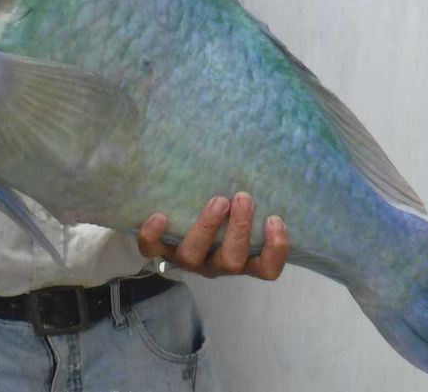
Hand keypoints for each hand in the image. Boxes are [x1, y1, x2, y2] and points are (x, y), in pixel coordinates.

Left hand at [137, 192, 288, 279]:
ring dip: (207, 227)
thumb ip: (250, 196)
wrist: (174, 221)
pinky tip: (159, 216)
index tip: (274, 219)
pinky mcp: (160, 250)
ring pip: (194, 257)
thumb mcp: (237, 208)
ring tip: (217, 200)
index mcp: (240, 257)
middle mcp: (214, 263)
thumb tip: (263, 158)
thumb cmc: (218, 210)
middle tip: (243, 197)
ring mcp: (186, 259)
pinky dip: (154, 235)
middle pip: (232, 262)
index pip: (266, 269)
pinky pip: (152, 250)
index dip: (275, 250)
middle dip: (240, 229)